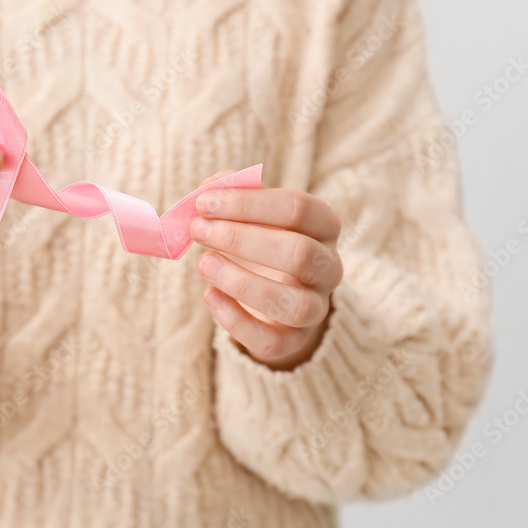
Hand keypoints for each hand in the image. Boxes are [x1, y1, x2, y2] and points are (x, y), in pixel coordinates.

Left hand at [189, 170, 342, 369]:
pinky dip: (235, 320)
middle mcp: (329, 268)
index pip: (299, 208)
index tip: (203, 202)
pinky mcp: (293, 341)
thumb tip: (209, 186)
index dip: (249, 203)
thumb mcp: (250, 214)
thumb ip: (231, 195)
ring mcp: (316, 308)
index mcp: (323, 226)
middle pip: (299, 253)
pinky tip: (209, 295)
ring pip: (293, 304)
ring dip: (242, 283)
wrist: (272, 296)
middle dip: (241, 240)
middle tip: (197, 230)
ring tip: (203, 263)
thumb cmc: (258, 243)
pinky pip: (272, 341)